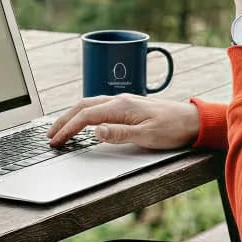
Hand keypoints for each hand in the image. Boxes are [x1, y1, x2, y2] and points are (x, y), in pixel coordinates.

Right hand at [47, 95, 199, 149]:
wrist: (192, 120)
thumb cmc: (172, 129)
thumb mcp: (147, 136)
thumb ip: (119, 134)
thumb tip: (95, 131)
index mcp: (122, 107)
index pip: (86, 116)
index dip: (68, 128)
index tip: (56, 141)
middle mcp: (120, 101)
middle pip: (83, 106)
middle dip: (64, 120)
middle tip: (50, 135)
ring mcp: (124, 102)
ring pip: (90, 104)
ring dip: (72, 115)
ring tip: (61, 129)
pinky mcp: (128, 106)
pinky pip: (99, 106)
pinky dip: (84, 113)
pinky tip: (83, 121)